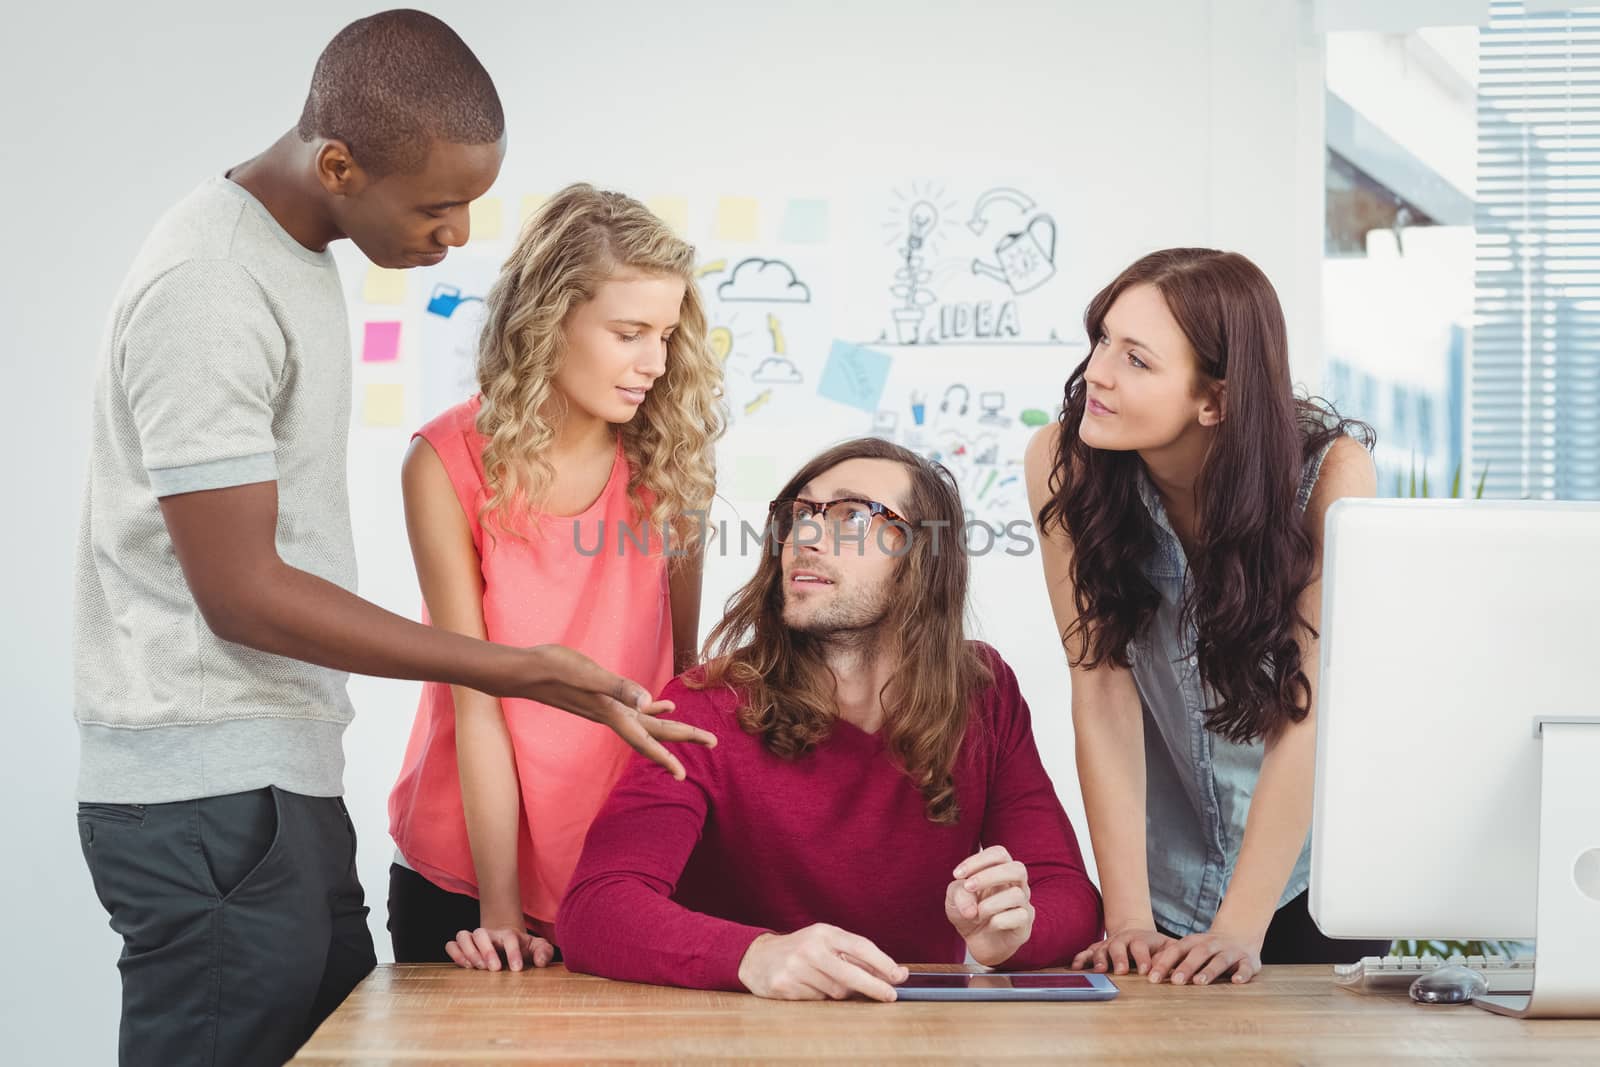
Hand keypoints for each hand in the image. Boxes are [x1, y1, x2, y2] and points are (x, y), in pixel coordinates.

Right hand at [444, 926, 555, 971]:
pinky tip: (466, 967)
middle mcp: (489, 935)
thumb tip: (540, 962)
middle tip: (495, 969)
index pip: (510, 938)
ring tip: (478, 968)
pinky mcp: (462, 947)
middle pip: (481, 933)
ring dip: (468, 952)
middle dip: (487, 951)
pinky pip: (451, 945)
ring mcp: (474, 940)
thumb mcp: (538, 948)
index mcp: (509, 935)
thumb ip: (544, 952)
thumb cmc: (523, 948)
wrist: (507, 943)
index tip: (517, 969)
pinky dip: (455, 953)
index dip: (513, 952)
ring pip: (463, 936)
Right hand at [513, 645, 715, 778]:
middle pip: (654, 734)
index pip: (645, 740)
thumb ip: (618, 688)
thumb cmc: (553, 670)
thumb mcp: (589, 675)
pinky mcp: (601, 698)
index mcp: (612, 713)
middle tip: (714, 743)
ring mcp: (607, 708)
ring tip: (695, 733)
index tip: (684, 775)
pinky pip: (633, 708)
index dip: (665, 757)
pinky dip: (650, 708)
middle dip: (684, 738)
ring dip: (670, 728)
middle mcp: (612, 716)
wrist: (524, 671)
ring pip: (646, 724)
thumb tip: (648, 702)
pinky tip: (658, 705)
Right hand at [736, 924, 908, 1001]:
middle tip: (890, 996)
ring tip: (827, 981)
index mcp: (824, 932)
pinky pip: (817, 1000)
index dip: (883, 963)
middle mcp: (810, 948)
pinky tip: (809, 986)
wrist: (758, 956)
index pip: (861, 946)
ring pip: (835, 991)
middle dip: (874, 987)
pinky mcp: (785, 986)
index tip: (898, 976)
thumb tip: (895, 973)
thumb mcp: (826, 942)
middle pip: (851, 974)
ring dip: (840, 992)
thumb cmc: (802, 950)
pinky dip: (820, 997)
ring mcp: (796, 967)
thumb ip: (856, 956)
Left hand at [945, 846, 1034, 966]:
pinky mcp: (1025, 926)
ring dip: (989, 904)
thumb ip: (958, 894)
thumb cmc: (968, 914)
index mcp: (1000, 872)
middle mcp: (1016, 885)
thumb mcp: (954, 901)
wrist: (978, 944)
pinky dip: (999, 921)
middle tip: (968, 887)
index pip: (999, 854)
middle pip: (1018, 869)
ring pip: (1017, 895)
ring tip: (976, 913)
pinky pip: (1019, 917)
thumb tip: (971, 908)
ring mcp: (1024, 905)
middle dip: (989, 876)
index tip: (957, 874)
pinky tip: (990, 925)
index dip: (978, 860)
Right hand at [1071, 925, 1172, 975]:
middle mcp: (1122, 940)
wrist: (1136, 932)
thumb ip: (1173, 955)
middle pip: (1119, 947)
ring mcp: (1108, 944)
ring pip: (1101, 949)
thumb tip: (1180, 969)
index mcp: (1140, 940)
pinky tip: (1076, 968)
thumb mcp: (1168, 946)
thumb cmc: (1155, 946)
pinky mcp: (1098, 949)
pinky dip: (1080, 959)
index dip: (1143, 958)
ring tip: (1099, 971)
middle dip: (1120, 959)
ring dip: (1099, 960)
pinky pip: (1086, 952)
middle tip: (1122, 971)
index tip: (1145, 972)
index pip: (1141, 947)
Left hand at [1147, 929, 1261, 985]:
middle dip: (1186, 966)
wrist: (1240, 934)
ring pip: (1220, 960)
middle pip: (1198, 954)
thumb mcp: (1191, 949)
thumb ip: (1173, 959)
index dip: (1165, 963)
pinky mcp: (1248, 961)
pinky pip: (1245, 967)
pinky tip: (1236, 981)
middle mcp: (1212, 945)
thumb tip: (1148, 974)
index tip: (1153, 978)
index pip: (1177, 950)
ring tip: (1199, 982)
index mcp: (1195, 942)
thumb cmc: (1207, 949)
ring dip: (1209, 970)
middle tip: (1175, 981)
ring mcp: (1231, 952)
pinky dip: (1242, 974)